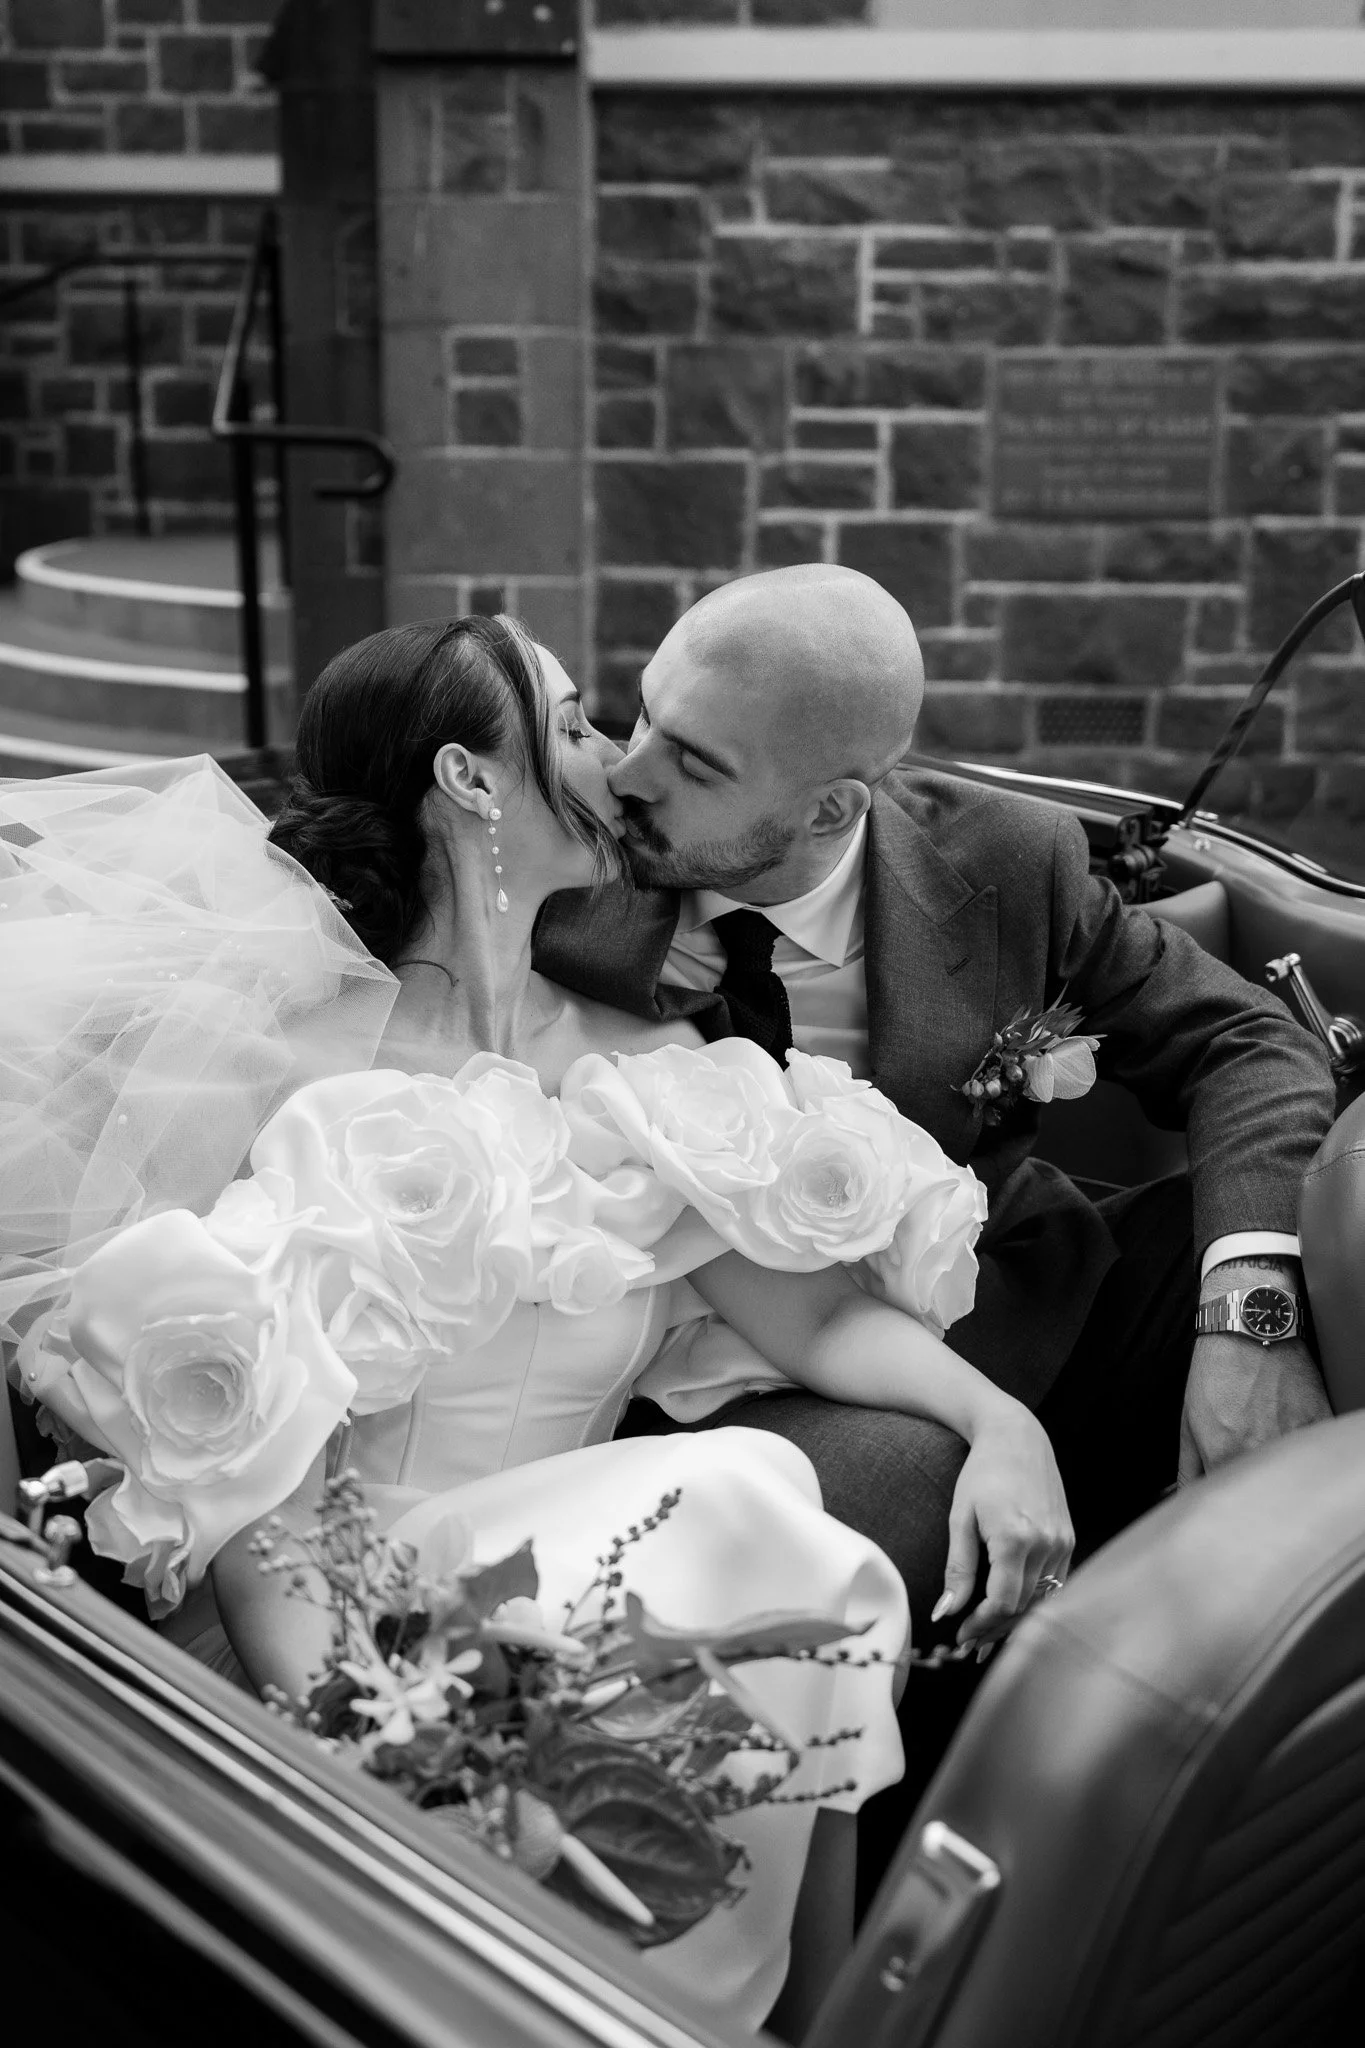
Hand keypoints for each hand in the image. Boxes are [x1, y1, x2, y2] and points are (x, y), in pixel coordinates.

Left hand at [937, 1402, 1073, 1650]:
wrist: (1017, 1436)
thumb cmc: (981, 1473)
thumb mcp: (959, 1517)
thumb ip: (957, 1568)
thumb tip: (945, 1613)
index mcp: (1014, 1538)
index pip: (1002, 1603)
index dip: (981, 1625)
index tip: (961, 1635)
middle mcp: (1045, 1543)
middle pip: (1023, 1607)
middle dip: (995, 1629)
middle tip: (970, 1644)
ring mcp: (1062, 1541)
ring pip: (1041, 1599)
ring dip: (1015, 1620)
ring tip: (988, 1634)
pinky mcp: (1069, 1538)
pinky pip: (1055, 1583)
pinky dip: (1034, 1600)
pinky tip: (1014, 1610)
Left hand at [1179, 1331, 1331, 1482]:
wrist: (1248, 1330)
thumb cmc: (1217, 1371)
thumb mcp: (1189, 1420)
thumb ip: (1188, 1468)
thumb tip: (1186, 1495)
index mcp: (1222, 1456)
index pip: (1227, 1497)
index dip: (1227, 1495)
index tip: (1228, 1489)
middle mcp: (1258, 1451)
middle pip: (1260, 1493)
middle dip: (1253, 1488)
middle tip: (1248, 1461)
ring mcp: (1291, 1437)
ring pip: (1289, 1475)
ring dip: (1279, 1469)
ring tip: (1266, 1439)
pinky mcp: (1318, 1422)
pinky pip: (1314, 1452)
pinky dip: (1303, 1450)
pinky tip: (1289, 1431)